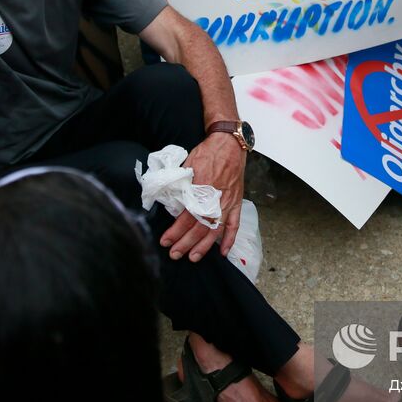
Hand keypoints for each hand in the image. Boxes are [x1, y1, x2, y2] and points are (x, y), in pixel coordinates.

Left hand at [159, 134, 244, 260]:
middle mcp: (215, 199)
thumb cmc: (207, 154)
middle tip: (175, 254)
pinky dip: (230, 239)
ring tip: (193, 257)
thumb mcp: (187, 167)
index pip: (186, 217)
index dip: (175, 232)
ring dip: (204, 246)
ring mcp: (228, 202)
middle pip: (200, 227)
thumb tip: (171, 203)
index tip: (165, 241)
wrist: (228, 144)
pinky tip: (224, 252)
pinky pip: (234, 224)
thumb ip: (180, 186)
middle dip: (186, 243)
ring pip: (215, 230)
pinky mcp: (236, 202)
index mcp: (201, 190)